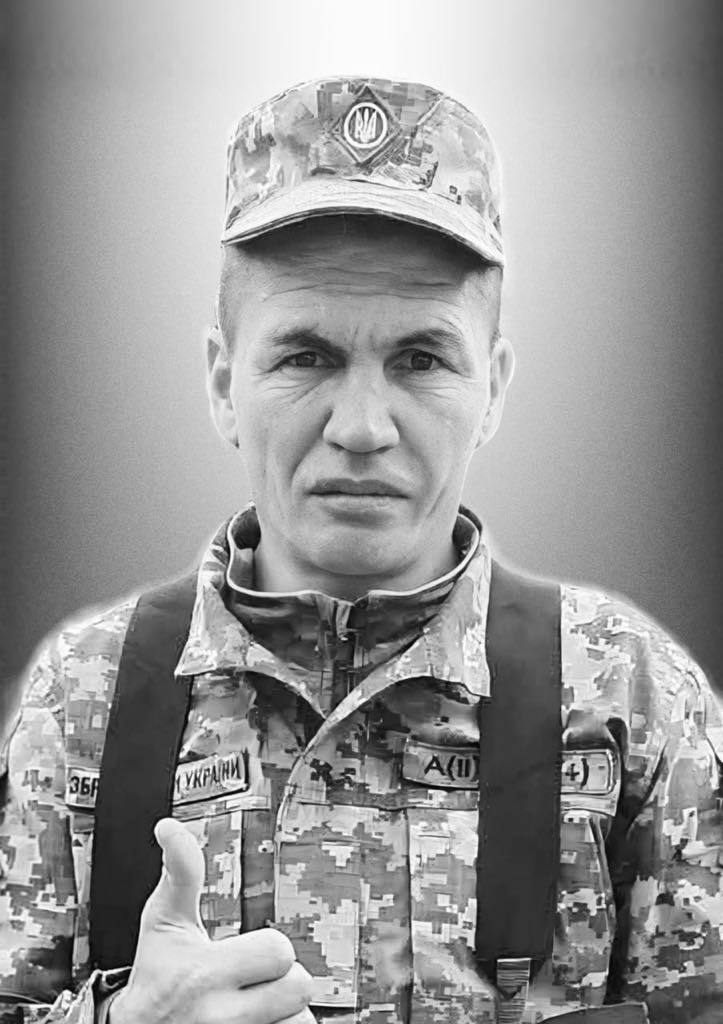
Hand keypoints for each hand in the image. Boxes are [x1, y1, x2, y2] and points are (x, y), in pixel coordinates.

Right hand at [109, 818, 314, 1023]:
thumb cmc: (157, 971)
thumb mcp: (162, 921)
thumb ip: (179, 872)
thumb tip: (168, 826)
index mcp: (205, 973)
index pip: (279, 952)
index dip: (272, 948)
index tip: (254, 953)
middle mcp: (221, 1017)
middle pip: (299, 987)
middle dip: (285, 979)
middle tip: (258, 979)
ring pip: (298, 1019)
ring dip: (284, 1011)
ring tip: (256, 1005)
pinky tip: (258, 1020)